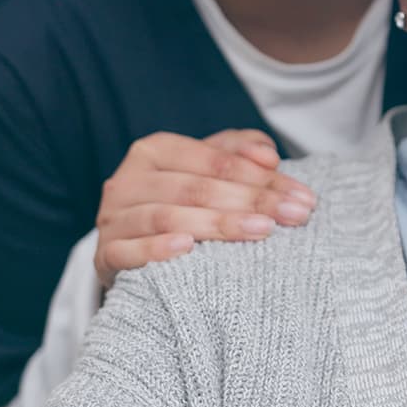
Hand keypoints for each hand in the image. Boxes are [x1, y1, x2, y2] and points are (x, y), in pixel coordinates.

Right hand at [93, 129, 314, 288]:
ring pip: (166, 217)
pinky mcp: (104, 255)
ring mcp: (113, 218)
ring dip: (217, 224)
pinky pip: (128, 251)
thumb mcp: (208, 172)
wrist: (132, 252)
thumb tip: (268, 153)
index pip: (214, 160)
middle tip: (294, 216)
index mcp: (154, 150)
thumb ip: (238, 153)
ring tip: (261, 231)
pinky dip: (157, 249)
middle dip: (252, 201)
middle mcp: (128, 180)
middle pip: (195, 188)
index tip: (302, 196)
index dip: (261, 176)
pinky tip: (188, 249)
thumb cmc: (182, 205)